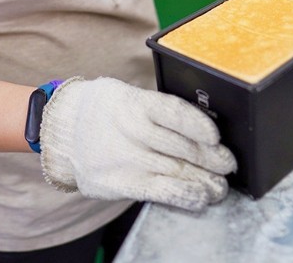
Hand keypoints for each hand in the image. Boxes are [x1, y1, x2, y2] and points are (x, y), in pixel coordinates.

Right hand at [39, 77, 236, 211]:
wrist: (63, 129)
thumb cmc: (105, 109)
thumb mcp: (126, 94)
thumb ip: (158, 108)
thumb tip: (202, 125)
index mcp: (132, 102)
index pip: (171, 112)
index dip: (196, 125)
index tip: (216, 136)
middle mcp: (129, 130)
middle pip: (178, 145)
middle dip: (210, 158)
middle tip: (229, 164)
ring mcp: (123, 158)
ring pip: (173, 170)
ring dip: (203, 180)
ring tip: (221, 186)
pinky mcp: (118, 182)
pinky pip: (157, 191)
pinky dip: (182, 195)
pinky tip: (200, 197)